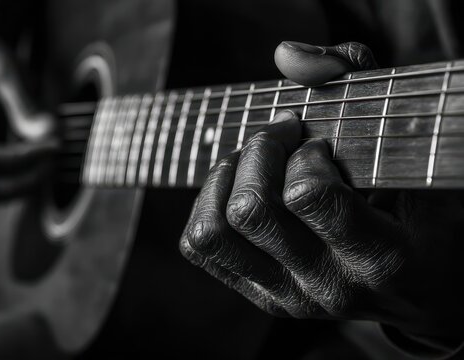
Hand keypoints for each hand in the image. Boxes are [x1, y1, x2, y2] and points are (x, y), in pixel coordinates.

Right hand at [0, 20, 56, 201]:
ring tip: (52, 165)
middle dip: (23, 182)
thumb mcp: (6, 68)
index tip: (55, 144)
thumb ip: (25, 104)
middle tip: (55, 164)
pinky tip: (44, 162)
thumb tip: (50, 136)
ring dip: (23, 186)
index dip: (24, 159)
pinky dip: (21, 179)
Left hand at [180, 41, 463, 342]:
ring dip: (224, 179)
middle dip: (259, 152)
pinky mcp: (261, 295)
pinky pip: (200, 247)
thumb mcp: (412, 145)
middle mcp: (326, 285)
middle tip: (282, 138)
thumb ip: (356, 82)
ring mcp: (288, 297)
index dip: (304, 153)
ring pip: (212, 232)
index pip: (307, 195)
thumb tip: (285, 55)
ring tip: (254, 163)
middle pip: (249, 210)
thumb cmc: (422, 210)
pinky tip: (239, 188)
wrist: (422, 287)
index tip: (320, 144)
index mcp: (378, 256)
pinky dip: (207, 205)